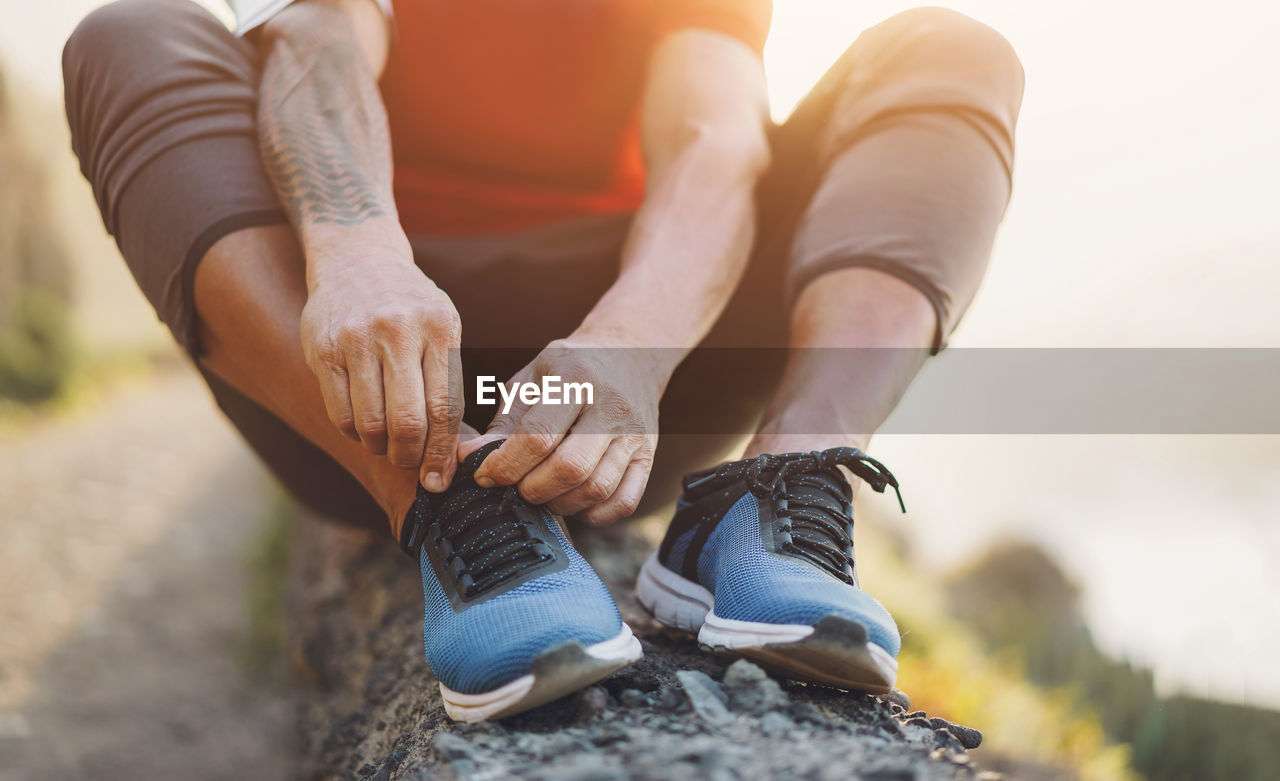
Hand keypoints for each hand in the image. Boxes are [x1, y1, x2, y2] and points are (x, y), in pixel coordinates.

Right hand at [301, 251, 462, 490]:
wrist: (357, 258)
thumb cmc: (411, 306)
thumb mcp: (443, 327)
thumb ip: (448, 380)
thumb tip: (454, 452)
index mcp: (439, 328)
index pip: (445, 408)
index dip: (442, 453)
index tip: (438, 480)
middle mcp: (399, 331)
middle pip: (408, 421)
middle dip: (410, 457)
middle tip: (409, 464)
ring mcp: (357, 338)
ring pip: (371, 422)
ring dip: (381, 447)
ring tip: (387, 444)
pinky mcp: (323, 348)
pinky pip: (339, 412)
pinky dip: (354, 432)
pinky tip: (363, 425)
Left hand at [466, 339, 662, 524]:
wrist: (630, 354)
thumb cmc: (569, 369)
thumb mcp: (531, 381)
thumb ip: (503, 423)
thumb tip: (468, 459)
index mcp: (576, 379)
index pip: (538, 437)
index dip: (505, 465)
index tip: (484, 475)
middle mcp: (612, 408)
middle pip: (570, 468)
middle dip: (531, 489)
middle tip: (514, 487)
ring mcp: (636, 435)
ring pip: (597, 489)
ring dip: (559, 503)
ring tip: (541, 492)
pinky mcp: (649, 457)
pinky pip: (623, 502)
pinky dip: (593, 513)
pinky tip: (572, 500)